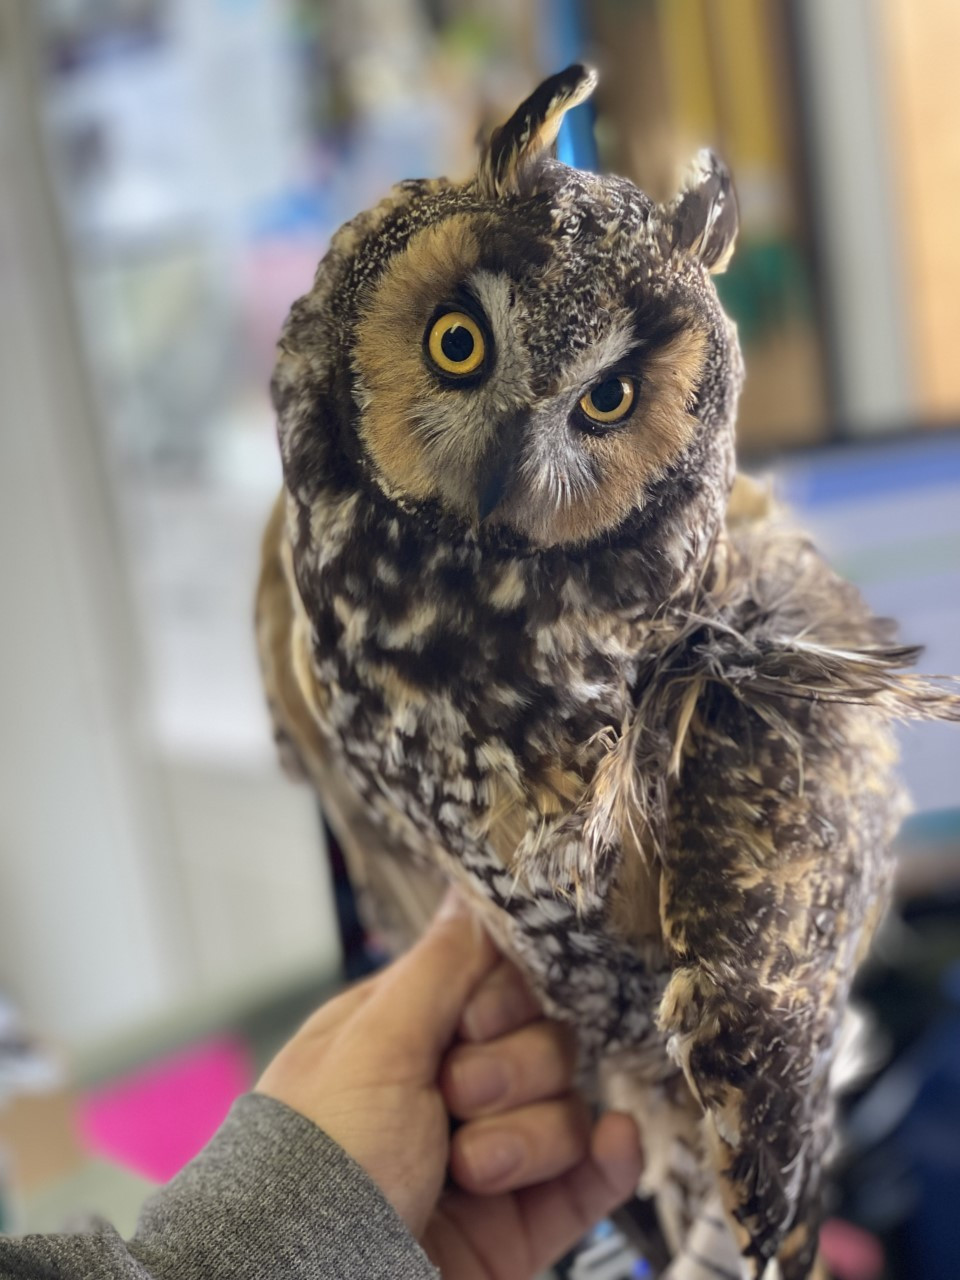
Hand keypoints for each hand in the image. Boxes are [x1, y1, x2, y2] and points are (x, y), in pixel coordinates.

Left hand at [256, 893, 641, 1278]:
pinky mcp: (515, 1226)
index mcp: (406, 1034)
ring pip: (564, 1110)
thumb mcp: (375, 1044)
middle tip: (455, 1100)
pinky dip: (605, 1163)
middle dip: (509, 1071)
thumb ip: (439, 967)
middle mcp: (448, 1089)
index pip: (498, 984)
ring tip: (471, 1171)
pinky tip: (613, 1146)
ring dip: (528, 1136)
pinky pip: (587, 1181)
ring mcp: (486, 1158)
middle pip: (541, 1042)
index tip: (470, 1023)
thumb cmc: (322, 1157)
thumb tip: (467, 886)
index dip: (501, 1000)